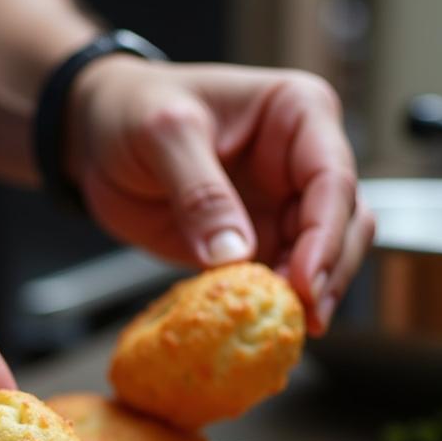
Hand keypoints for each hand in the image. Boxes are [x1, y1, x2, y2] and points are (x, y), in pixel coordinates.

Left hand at [65, 57, 374, 334]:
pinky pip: (276, 280)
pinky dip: (272, 304)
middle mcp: (301, 162)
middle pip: (343, 223)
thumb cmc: (133, 111)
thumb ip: (200, 191)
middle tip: (305, 318)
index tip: (304, 282)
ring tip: (284, 328)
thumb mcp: (164, 135)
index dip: (325, 234)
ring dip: (309, 295)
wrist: (97, 137)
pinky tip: (259, 329)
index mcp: (298, 115)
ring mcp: (281, 206)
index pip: (332, 179)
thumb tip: (234, 254)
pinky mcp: (254, 243)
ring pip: (322, 257)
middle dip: (329, 272)